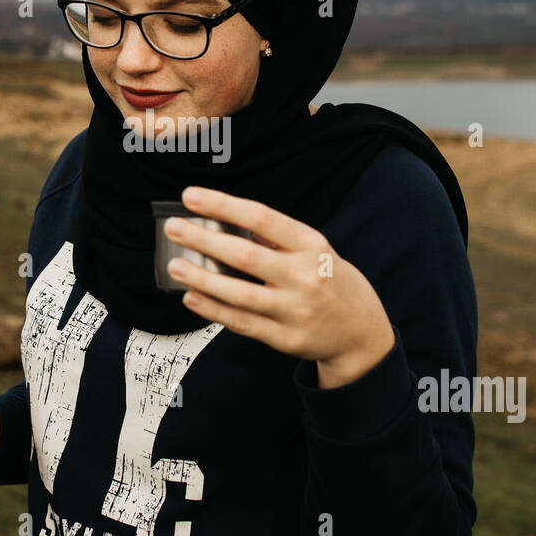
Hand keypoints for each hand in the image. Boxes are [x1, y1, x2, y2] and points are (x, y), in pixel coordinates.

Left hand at [162, 186, 394, 387]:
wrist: (361, 332)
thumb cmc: (330, 280)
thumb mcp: (315, 250)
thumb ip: (276, 239)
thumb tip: (224, 222)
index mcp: (312, 245)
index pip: (262, 218)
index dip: (224, 205)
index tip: (192, 196)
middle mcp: (305, 277)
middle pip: (246, 256)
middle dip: (204, 240)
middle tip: (174, 227)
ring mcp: (295, 311)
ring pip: (240, 294)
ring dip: (202, 279)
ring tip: (175, 266)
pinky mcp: (286, 339)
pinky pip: (242, 323)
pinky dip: (214, 310)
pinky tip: (192, 298)